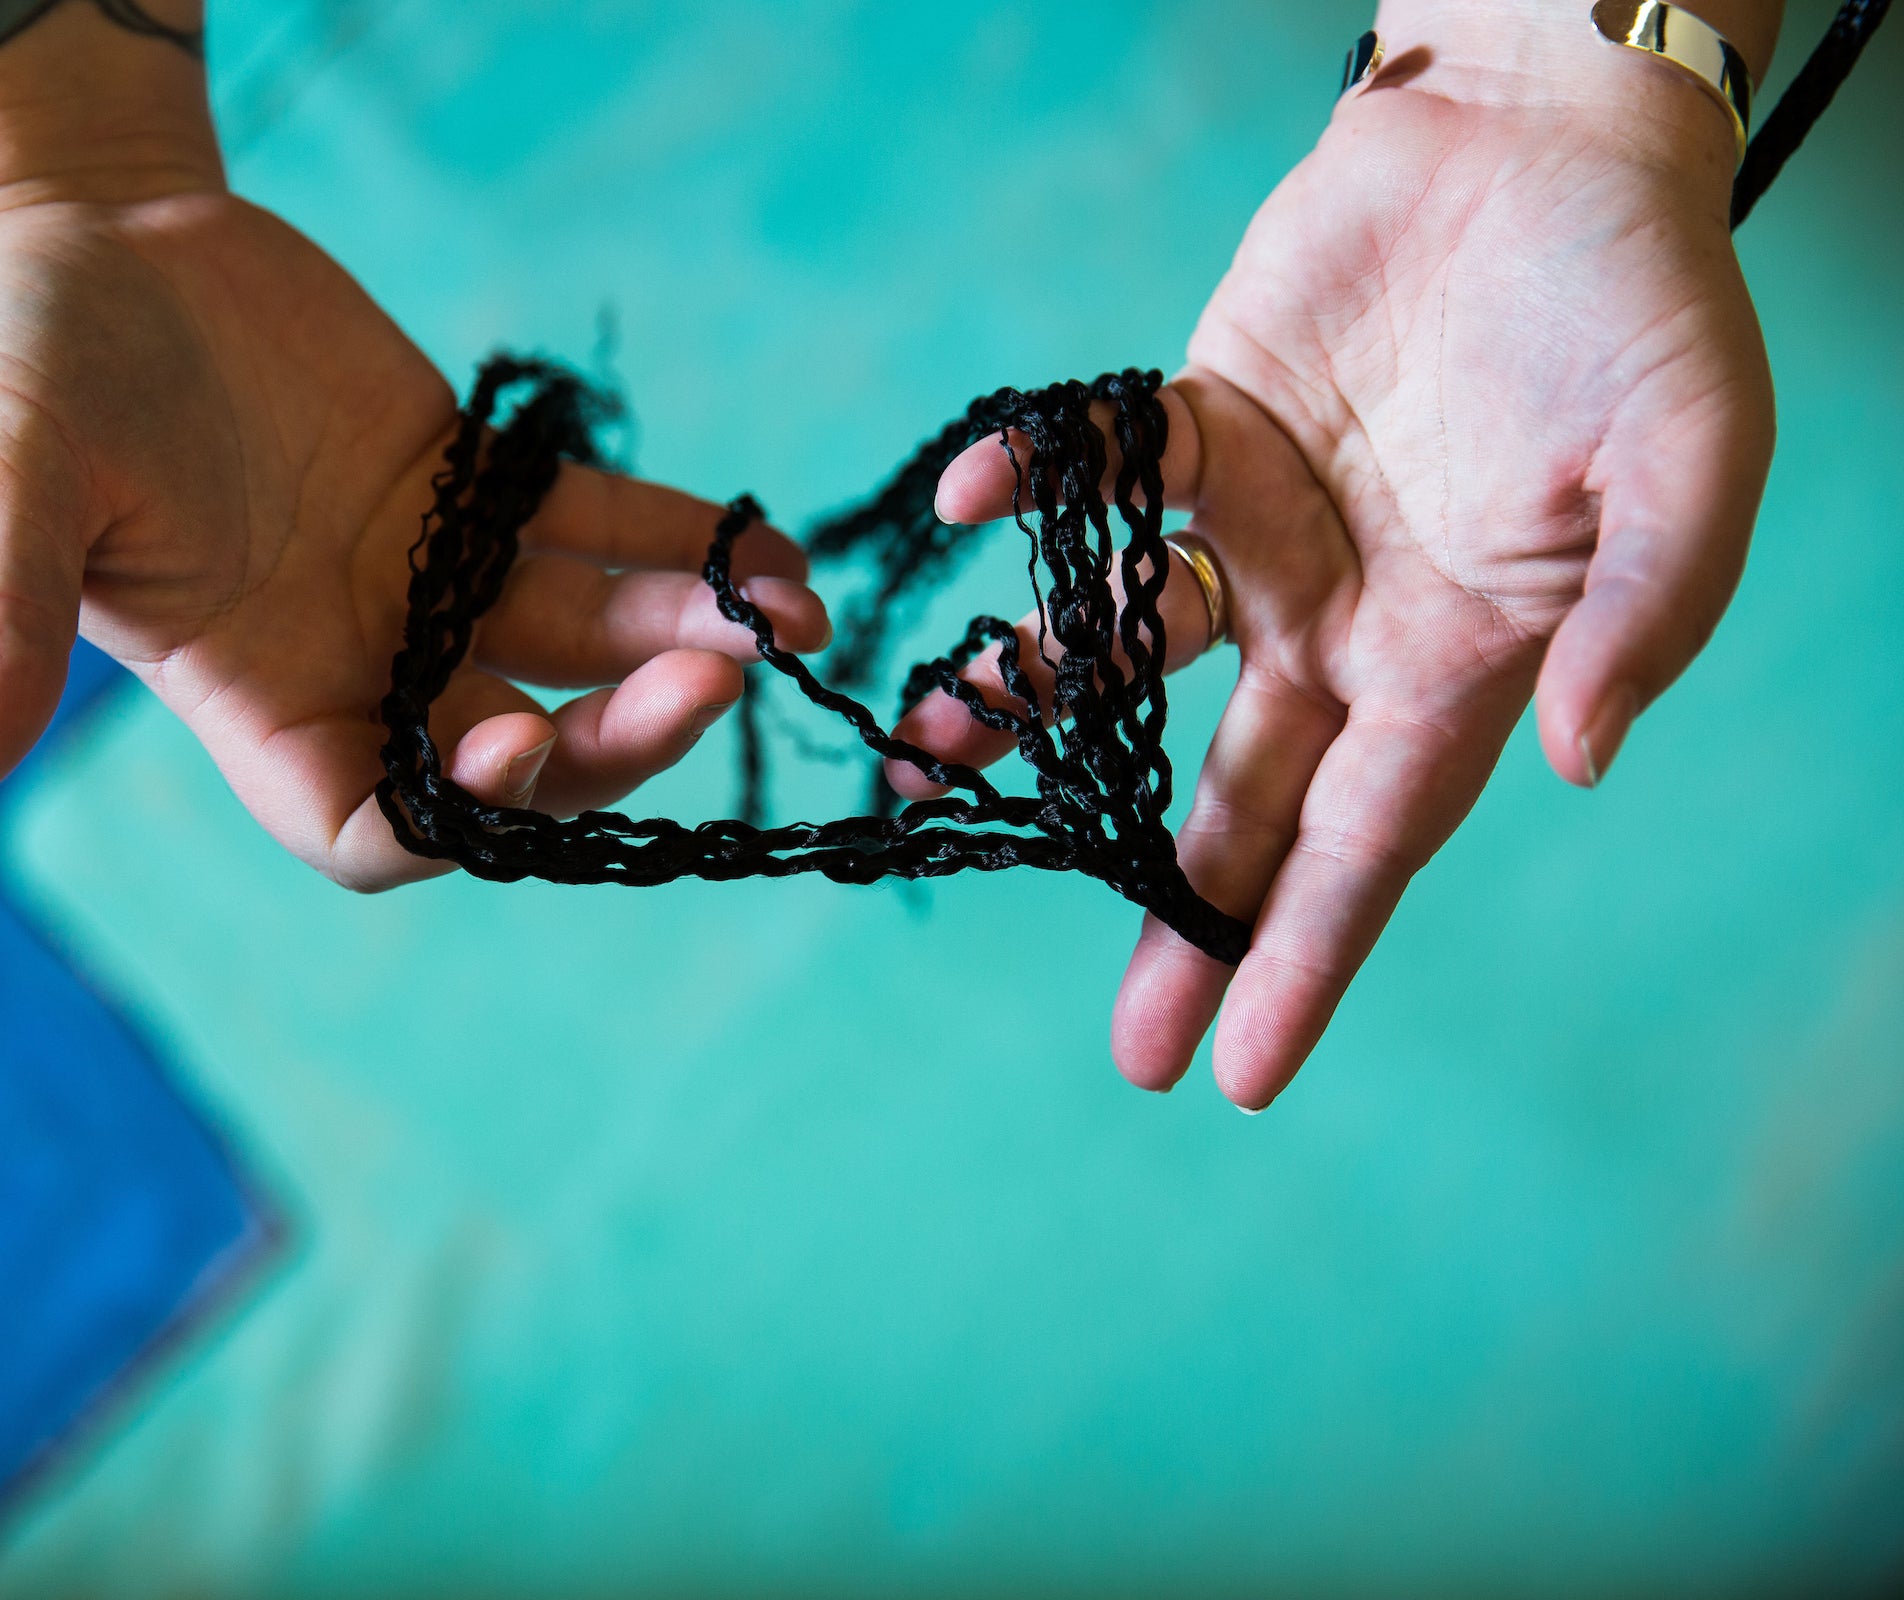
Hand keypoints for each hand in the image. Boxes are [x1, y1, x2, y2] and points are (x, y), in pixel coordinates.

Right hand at [0, 193, 828, 887]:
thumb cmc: (24, 367)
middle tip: (709, 688)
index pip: (371, 825)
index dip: (454, 823)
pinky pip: (599, 532)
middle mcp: (361, 661)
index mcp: (256, 702)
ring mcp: (429, 581)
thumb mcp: (3, 487)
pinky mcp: (476, 490)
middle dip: (615, 742)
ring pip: (582, 646)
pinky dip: (682, 544)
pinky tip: (766, 548)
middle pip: (516, 752)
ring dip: (686, 643)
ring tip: (786, 620)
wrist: (89, 238)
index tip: (513, 757)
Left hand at [890, 4, 1774, 1105]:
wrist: (1549, 142)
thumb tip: (1582, 758)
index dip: (1307, 954)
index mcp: (1460, 656)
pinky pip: (1092, 475)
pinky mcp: (1192, 425)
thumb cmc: (1642, 306)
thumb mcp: (1693, 464)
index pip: (1374, 840)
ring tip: (934, 774)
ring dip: (1030, 713)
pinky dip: (1029, 486)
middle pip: (1248, 798)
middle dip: (1184, 914)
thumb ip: (1648, 614)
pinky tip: (963, 506)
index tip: (1242, 1071)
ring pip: (1127, 658)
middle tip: (1129, 1050)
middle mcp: (1347, 616)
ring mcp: (1260, 529)